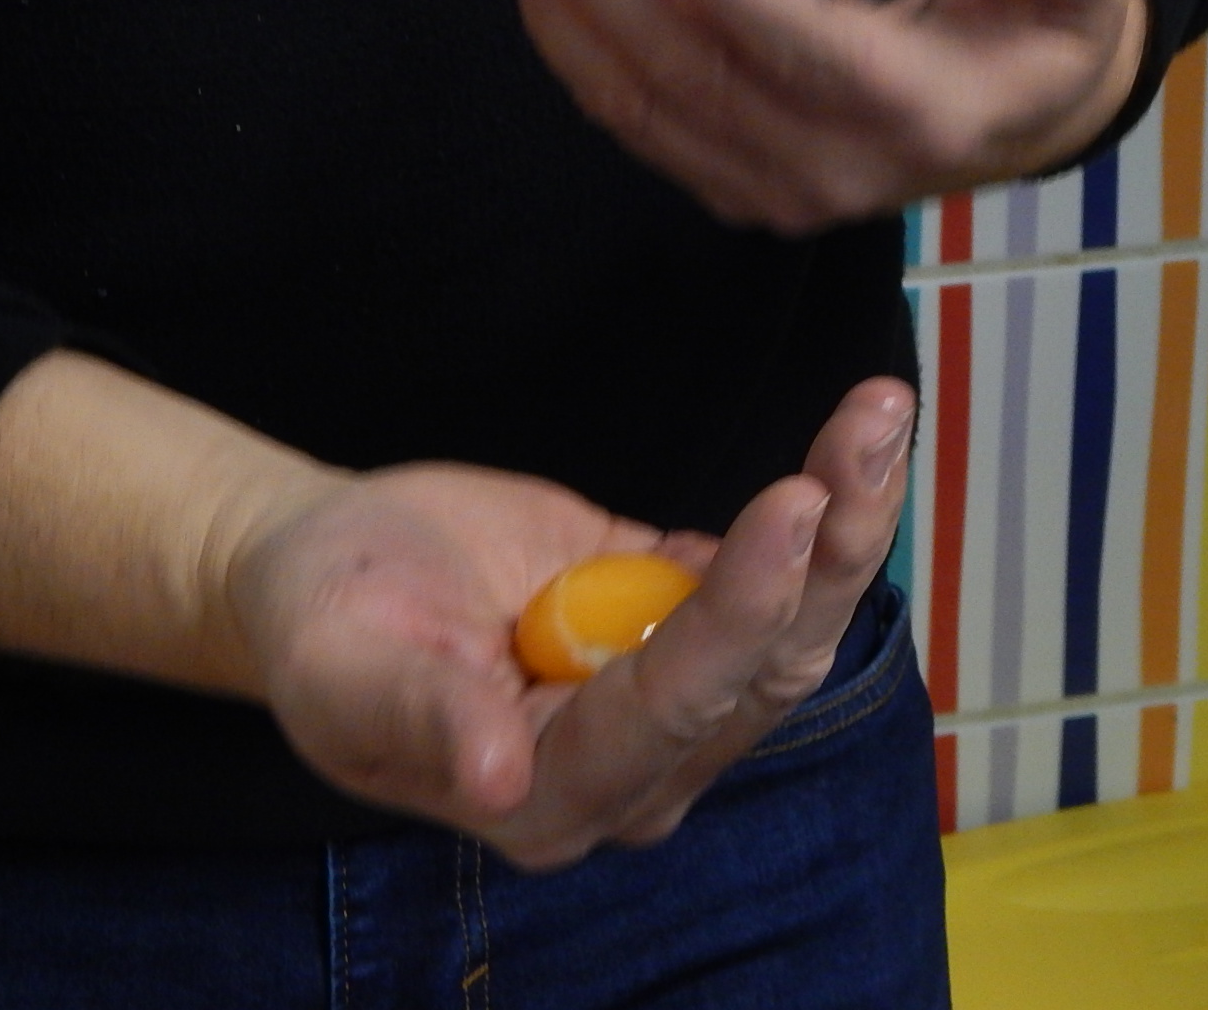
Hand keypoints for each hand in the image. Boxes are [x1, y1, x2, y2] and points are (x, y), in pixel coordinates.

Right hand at [223, 376, 914, 867]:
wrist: (333, 571)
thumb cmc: (325, 623)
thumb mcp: (344, 668)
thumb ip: (425, 718)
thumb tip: (495, 781)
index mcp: (553, 795)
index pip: (672, 707)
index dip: (736, 609)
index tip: (794, 501)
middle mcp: (641, 767)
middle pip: (764, 668)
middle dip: (829, 549)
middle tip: (873, 428)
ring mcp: (679, 699)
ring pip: (794, 622)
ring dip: (849, 518)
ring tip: (882, 413)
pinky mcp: (690, 624)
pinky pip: (777, 574)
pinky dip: (826, 507)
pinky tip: (862, 434)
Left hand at [487, 0, 1149, 234]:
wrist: (1009, 121)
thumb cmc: (1040, 33)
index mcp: (922, 113)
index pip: (811, 50)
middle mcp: (834, 166)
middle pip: (699, 72)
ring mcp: (770, 184)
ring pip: (644, 99)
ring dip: (565, 1)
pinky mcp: (725, 180)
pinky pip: (630, 116)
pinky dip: (570, 43)